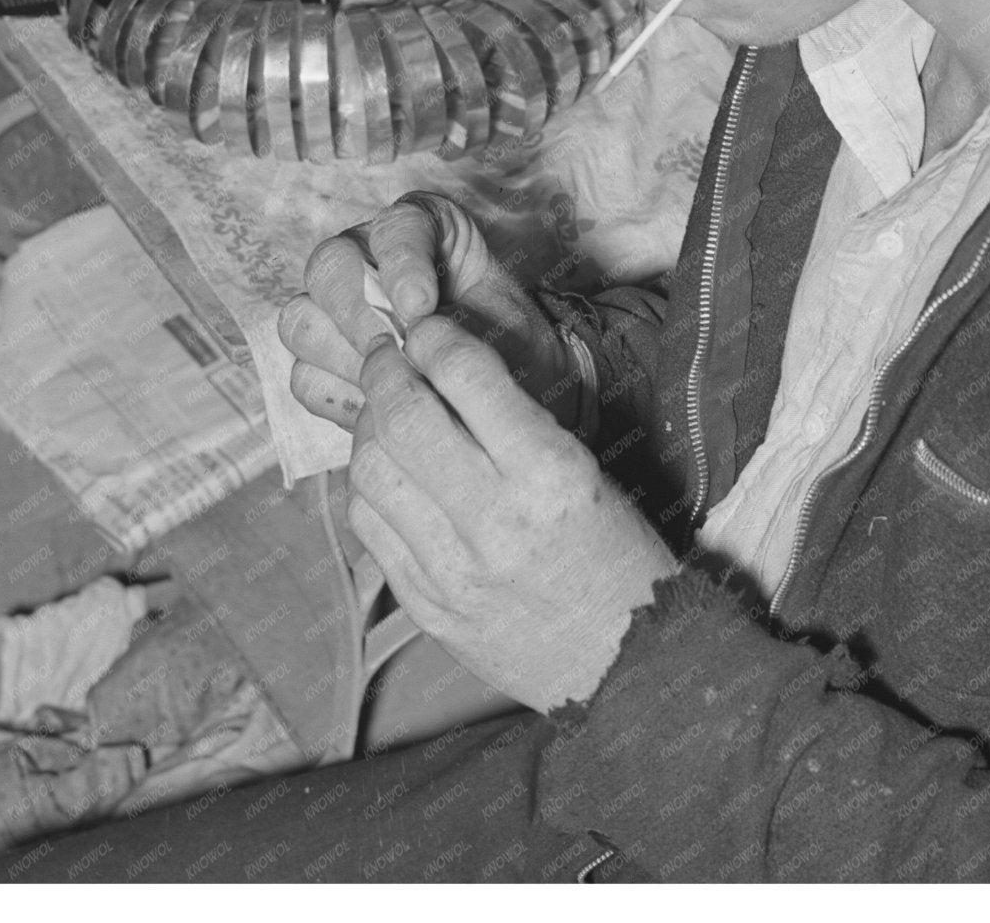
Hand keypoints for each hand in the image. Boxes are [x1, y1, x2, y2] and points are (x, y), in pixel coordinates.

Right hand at [278, 194, 576, 432]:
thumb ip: (462, 327)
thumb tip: (411, 337)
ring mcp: (337, 309)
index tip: (422, 308)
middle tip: (397, 352)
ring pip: (302, 321)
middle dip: (359, 314)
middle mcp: (369, 258)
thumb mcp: (508, 327)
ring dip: (345, 357)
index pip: (395, 228)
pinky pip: (304, 377)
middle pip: (329, 266)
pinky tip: (378, 408)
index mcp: (422, 228)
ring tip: (393, 381)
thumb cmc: (513, 346)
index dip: (402, 265)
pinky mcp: (324, 361)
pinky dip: (338, 396)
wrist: (510, 393)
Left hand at [346, 316, 676, 711]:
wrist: (621, 663)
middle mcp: (495, 520)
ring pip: (371, 470)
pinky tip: (387, 470)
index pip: (467, 377)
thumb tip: (444, 362)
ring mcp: (451, 569)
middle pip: (403, 419)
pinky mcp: (425, 605)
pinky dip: (368, 483)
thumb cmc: (614, 554)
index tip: (425, 326)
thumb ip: (515, 419)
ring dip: (368, 426)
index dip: (434, 337)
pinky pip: (369, 526)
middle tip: (389, 354)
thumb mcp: (587, 470)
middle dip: (386, 371)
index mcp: (551, 475)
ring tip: (385, 410)